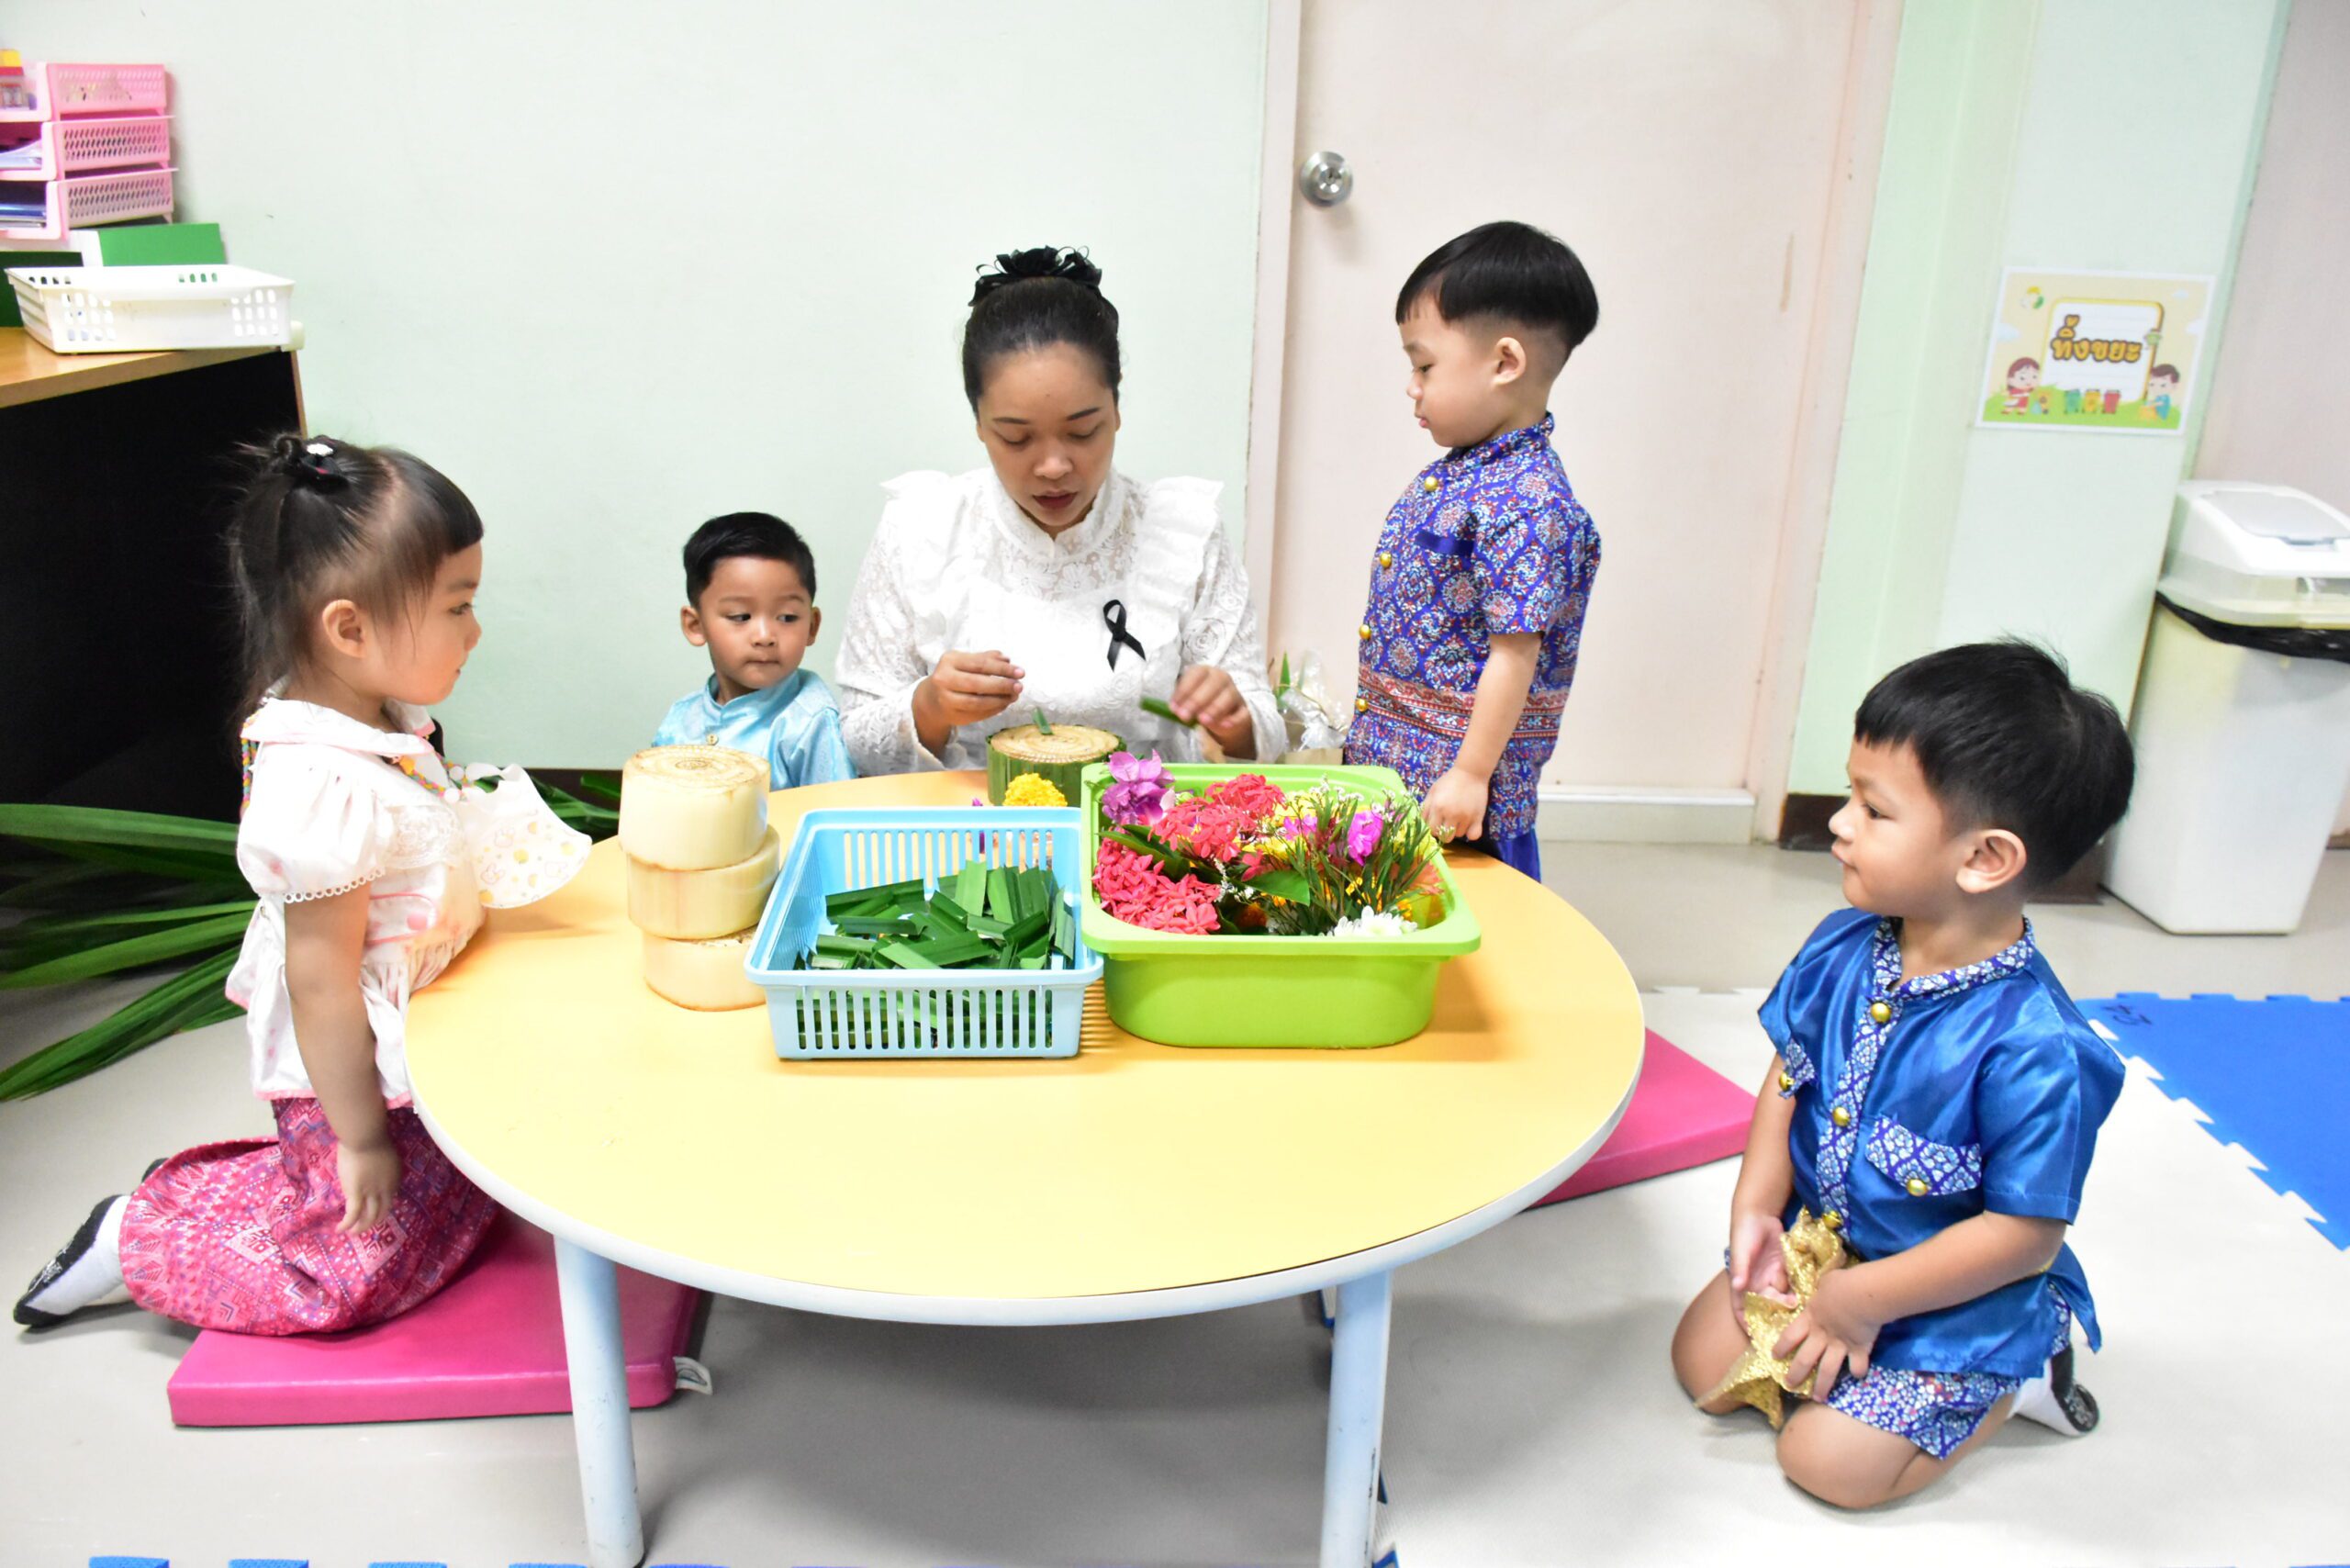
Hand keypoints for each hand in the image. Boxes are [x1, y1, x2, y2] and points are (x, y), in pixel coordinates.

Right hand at [335, 1136, 401, 1234]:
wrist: (365, 1136)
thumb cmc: (372, 1137)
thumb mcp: (382, 1152)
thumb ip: (378, 1163)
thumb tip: (369, 1166)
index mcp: (394, 1178)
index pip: (390, 1198)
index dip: (382, 1207)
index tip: (374, 1211)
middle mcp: (386, 1189)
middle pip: (382, 1211)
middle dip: (374, 1221)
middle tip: (365, 1227)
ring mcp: (371, 1192)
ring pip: (369, 1217)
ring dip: (361, 1227)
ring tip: (353, 1233)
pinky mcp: (356, 1193)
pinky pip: (352, 1214)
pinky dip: (347, 1224)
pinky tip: (340, 1229)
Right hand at [918, 650, 1024, 733]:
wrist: (932, 699)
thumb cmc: (954, 676)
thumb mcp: (965, 662)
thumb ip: (986, 659)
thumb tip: (1007, 659)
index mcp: (950, 660)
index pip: (980, 664)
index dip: (1002, 668)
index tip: (1020, 672)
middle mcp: (944, 679)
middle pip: (978, 683)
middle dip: (1002, 685)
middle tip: (1019, 686)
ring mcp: (946, 699)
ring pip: (977, 702)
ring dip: (1000, 700)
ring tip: (1014, 696)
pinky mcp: (952, 715)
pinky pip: (977, 714)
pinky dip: (993, 710)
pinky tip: (1004, 705)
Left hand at [1172, 664, 1252, 755]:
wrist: (1223, 720)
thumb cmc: (1201, 705)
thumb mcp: (1188, 701)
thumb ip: (1181, 703)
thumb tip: (1175, 709)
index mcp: (1205, 672)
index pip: (1196, 674)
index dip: (1184, 690)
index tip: (1174, 707)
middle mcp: (1221, 678)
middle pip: (1213, 684)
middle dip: (1196, 700)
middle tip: (1184, 716)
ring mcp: (1235, 693)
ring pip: (1228, 696)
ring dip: (1215, 708)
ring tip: (1202, 721)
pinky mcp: (1245, 710)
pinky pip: (1243, 713)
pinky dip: (1234, 719)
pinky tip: (1224, 725)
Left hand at [1422, 767, 1488, 843]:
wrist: (1470, 772)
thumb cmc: (1449, 780)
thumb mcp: (1433, 791)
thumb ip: (1426, 808)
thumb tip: (1424, 823)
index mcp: (1438, 807)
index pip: (1431, 830)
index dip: (1433, 828)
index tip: (1437, 823)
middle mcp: (1451, 814)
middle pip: (1444, 837)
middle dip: (1444, 833)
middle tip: (1446, 824)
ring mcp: (1465, 817)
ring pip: (1458, 835)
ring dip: (1457, 830)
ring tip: (1459, 818)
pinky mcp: (1478, 817)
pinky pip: (1473, 835)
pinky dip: (1470, 834)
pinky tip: (1468, 826)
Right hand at [1726, 1209, 1795, 1328]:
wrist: (1760, 1213)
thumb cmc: (1744, 1232)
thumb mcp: (1741, 1250)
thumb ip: (1741, 1269)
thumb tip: (1738, 1286)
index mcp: (1744, 1284)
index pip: (1743, 1310)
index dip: (1750, 1325)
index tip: (1760, 1338)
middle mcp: (1758, 1284)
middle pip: (1769, 1307)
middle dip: (1780, 1314)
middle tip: (1793, 1317)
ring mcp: (1773, 1277)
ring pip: (1784, 1297)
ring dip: (1793, 1303)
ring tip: (1804, 1307)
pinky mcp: (1786, 1269)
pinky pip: (1794, 1283)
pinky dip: (1801, 1288)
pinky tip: (1811, 1293)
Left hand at [1772, 1269, 1880, 1396]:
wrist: (1862, 1294)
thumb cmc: (1841, 1284)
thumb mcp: (1826, 1282)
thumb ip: (1822, 1289)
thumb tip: (1825, 1285)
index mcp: (1810, 1318)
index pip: (1790, 1335)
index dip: (1781, 1347)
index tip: (1774, 1356)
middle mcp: (1822, 1336)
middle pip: (1804, 1359)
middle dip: (1795, 1374)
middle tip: (1789, 1385)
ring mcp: (1840, 1345)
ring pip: (1827, 1370)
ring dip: (1822, 1386)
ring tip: (1818, 1398)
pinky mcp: (1859, 1349)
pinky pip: (1857, 1366)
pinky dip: (1857, 1371)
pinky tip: (1856, 1375)